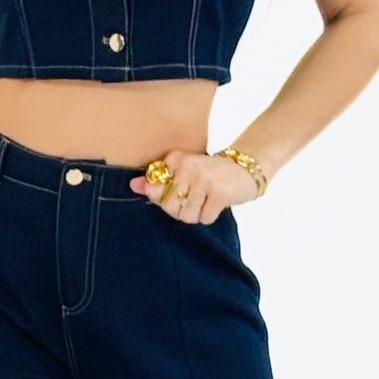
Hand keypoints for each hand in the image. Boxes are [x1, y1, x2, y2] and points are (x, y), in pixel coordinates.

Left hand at [129, 148, 259, 222]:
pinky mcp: (219, 192)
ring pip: (186, 216)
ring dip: (197, 214)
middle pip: (169, 207)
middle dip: (182, 211)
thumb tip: (133, 186)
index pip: (154, 193)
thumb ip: (157, 180)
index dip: (166, 201)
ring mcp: (204, 179)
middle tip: (195, 200)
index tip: (180, 193)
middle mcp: (188, 166)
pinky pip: (204, 219)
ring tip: (206, 201)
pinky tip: (216, 203)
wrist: (245, 168)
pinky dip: (210, 216)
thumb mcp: (183, 172)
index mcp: (175, 159)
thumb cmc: (210, 173)